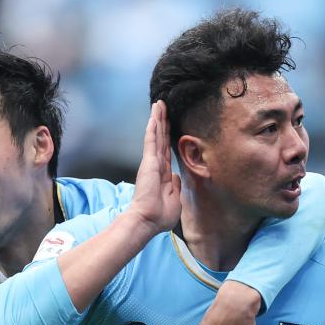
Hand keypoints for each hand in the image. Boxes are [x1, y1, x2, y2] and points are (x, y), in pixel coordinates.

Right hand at [128, 100, 180, 237]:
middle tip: (163, 106)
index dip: (167, 137)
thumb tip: (176, 175)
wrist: (148, 220)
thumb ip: (175, 186)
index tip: (168, 125)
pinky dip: (152, 128)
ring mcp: (151, 163)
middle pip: (161, 139)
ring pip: (155, 135)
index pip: (165, 151)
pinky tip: (154, 115)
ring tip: (159, 103)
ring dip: (157, 119)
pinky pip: (151, 141)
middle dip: (162, 122)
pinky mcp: (148, 162)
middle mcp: (156, 166)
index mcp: (163, 175)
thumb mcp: (175, 200)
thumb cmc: (159, 215)